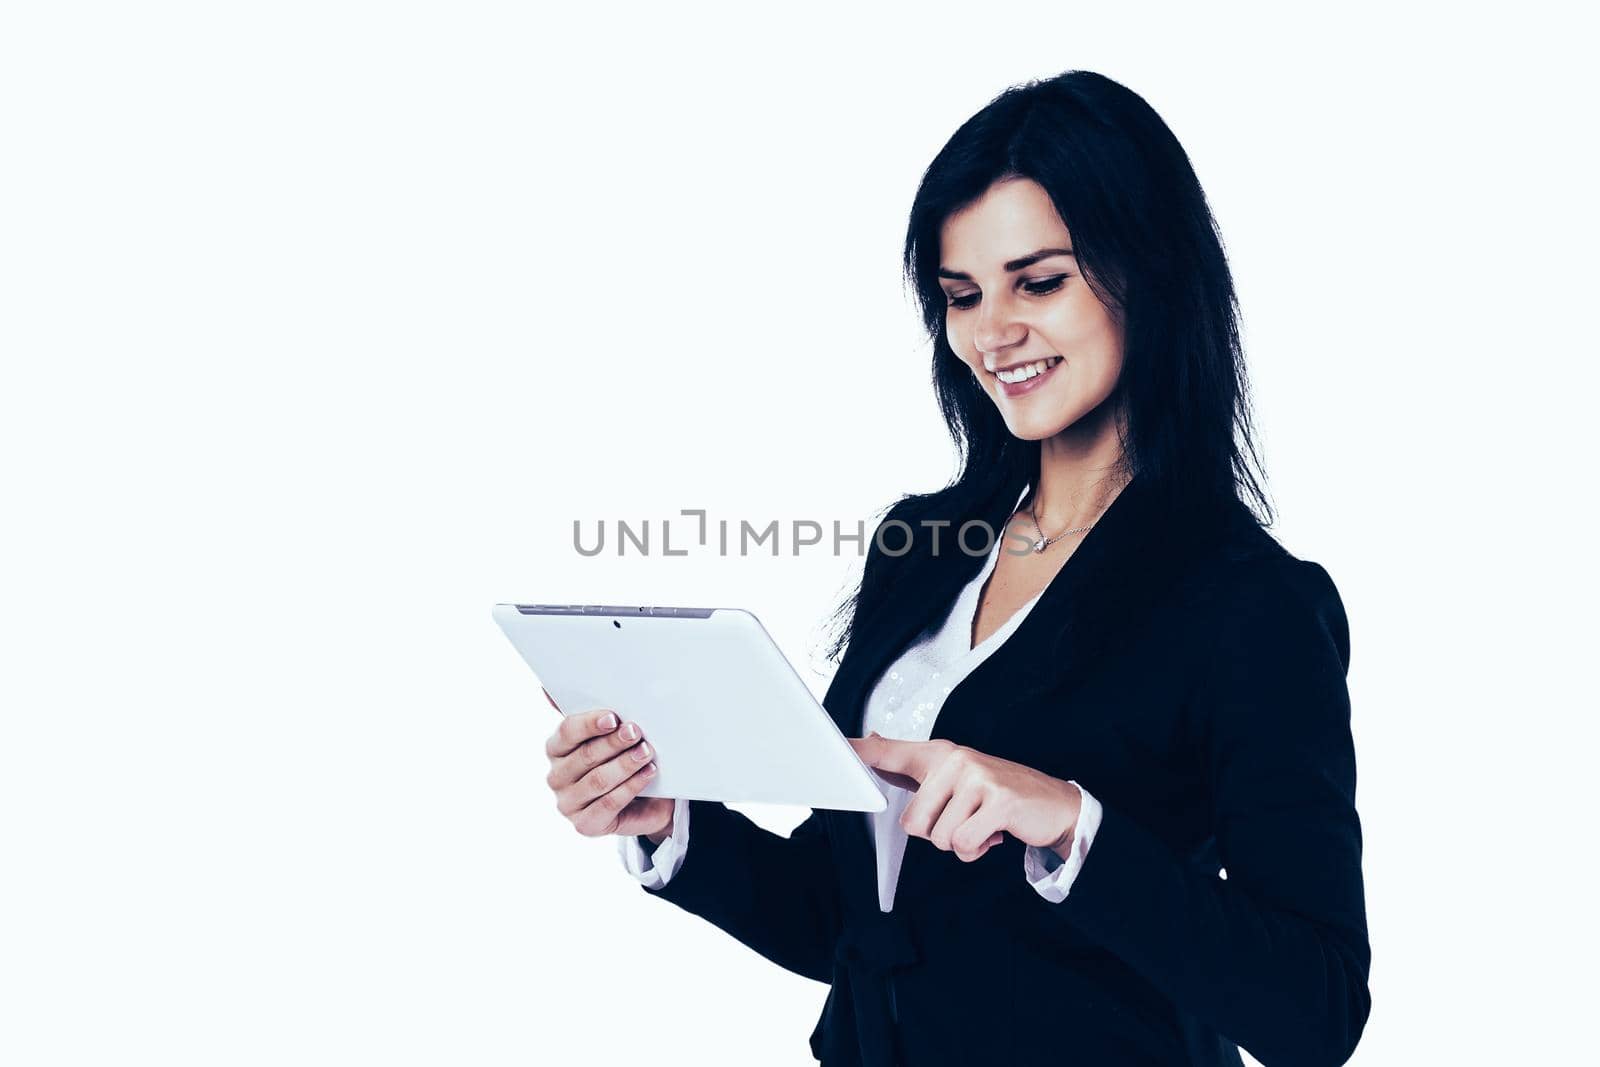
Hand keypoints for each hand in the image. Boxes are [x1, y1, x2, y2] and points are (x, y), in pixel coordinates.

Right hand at [543, 691, 674, 842]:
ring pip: (598, 780)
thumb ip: (595, 716)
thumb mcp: (610, 737)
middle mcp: (556, 777)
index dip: (591, 724)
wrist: (647, 801)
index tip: (614, 717)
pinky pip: (610, 802)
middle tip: (637, 732)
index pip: (567, 732)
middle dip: (614, 742)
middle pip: (586, 756)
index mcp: (556, 749)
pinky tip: (648, 772)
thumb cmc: (622, 760)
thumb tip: (554, 689)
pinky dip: (632, 785)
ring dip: (625, 763)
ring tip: (646, 752)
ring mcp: (568, 803)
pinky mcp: (585, 825)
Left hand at [849, 733, 1081, 862]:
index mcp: (939, 755)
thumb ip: (913, 770)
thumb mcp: (955, 780)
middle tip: (964, 820)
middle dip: (938, 835)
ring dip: (961, 844)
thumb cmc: (996, 796)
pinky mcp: (998, 801)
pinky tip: (995, 833)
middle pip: (913, 823)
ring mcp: (977, 778)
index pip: (891, 753)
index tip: (838, 747)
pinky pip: (965, 844)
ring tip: (981, 825)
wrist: (1053, 805)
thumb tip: (871, 743)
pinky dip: (978, 850)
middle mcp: (956, 760)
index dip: (861, 753)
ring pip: (940, 838)